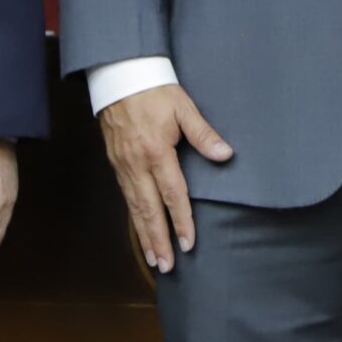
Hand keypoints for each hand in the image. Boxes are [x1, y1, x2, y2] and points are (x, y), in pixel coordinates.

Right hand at [97, 84, 233, 273]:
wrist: (119, 75)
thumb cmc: (154, 89)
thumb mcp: (183, 107)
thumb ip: (203, 134)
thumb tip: (225, 155)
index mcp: (156, 151)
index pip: (172, 194)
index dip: (181, 221)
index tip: (188, 243)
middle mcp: (136, 164)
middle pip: (148, 210)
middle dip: (158, 240)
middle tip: (166, 266)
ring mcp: (123, 165)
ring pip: (134, 208)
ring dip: (144, 235)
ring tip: (153, 259)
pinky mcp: (115, 163)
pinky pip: (126, 197)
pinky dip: (133, 217)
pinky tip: (140, 229)